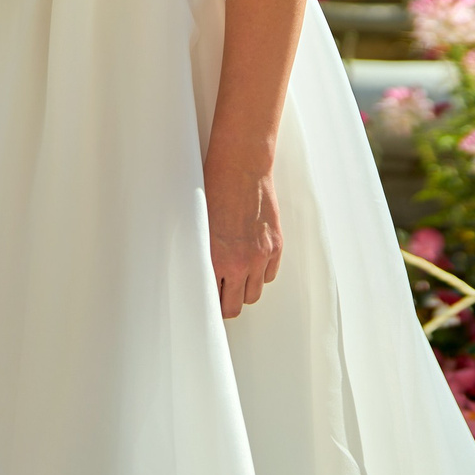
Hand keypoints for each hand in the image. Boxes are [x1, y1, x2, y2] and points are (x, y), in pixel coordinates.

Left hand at [205, 159, 283, 319]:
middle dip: (226, 304)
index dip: (210, 306)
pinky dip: (261, 274)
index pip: (214, 302)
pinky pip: (269, 275)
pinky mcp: (276, 246)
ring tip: (235, 280)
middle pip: (235, 306)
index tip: (207, 304)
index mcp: (216, 260)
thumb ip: (202, 256)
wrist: (241, 168)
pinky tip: (251, 263)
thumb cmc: (214, 190)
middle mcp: (240, 263)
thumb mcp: (198, 227)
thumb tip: (202, 276)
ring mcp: (261, 256)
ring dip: (244, 291)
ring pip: (254, 294)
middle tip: (220, 296)